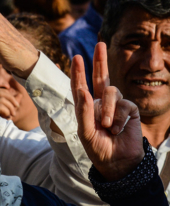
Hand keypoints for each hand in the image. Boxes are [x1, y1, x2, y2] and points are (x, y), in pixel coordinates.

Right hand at [0, 88, 20, 119]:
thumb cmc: (2, 119)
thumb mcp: (9, 109)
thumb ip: (14, 101)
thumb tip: (20, 94)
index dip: (5, 89)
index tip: (9, 90)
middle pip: (1, 92)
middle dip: (11, 99)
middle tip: (17, 106)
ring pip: (1, 99)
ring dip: (10, 107)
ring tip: (12, 114)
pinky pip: (0, 107)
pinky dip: (6, 111)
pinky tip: (7, 117)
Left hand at [71, 43, 143, 181]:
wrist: (118, 161)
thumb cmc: (98, 148)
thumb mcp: (85, 132)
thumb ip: (83, 112)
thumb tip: (82, 90)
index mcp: (86, 108)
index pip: (81, 87)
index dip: (79, 73)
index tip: (76, 57)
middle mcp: (100, 103)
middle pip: (101, 77)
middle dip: (100, 61)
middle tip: (100, 44)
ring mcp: (116, 105)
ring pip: (111, 93)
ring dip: (107, 111)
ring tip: (107, 127)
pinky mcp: (129, 110)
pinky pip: (123, 105)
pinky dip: (118, 119)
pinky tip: (117, 130)